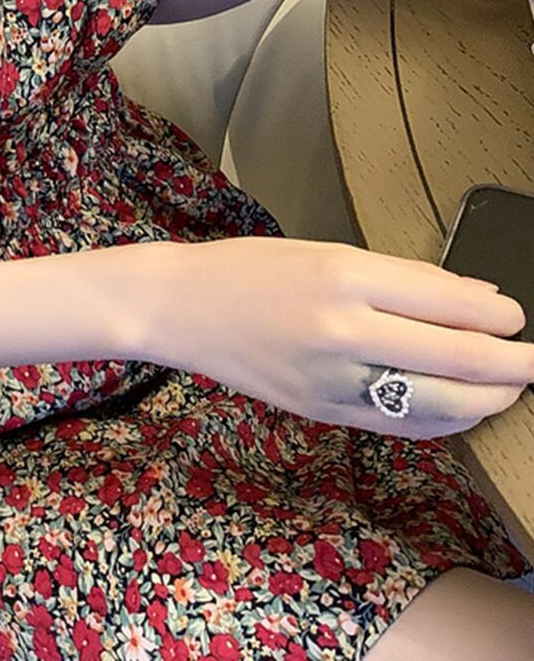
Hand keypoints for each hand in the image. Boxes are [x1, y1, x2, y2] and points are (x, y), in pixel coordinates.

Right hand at [133, 235, 532, 439]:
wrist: (179, 308)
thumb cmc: (246, 269)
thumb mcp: (322, 250)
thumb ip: (400, 276)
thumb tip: (474, 296)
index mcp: (343, 276)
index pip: (451, 304)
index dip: (500, 316)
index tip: (516, 317)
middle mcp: (341, 330)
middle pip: (459, 361)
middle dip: (513, 366)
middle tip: (532, 361)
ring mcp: (331, 379)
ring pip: (438, 405)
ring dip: (487, 400)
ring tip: (506, 388)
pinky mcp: (321, 411)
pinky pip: (399, 426)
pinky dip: (441, 421)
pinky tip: (457, 408)